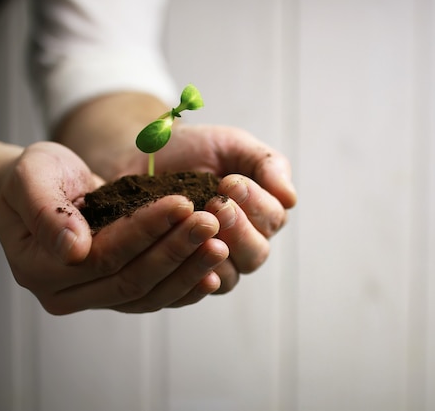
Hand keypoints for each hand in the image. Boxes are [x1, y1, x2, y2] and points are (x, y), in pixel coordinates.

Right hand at [0, 142, 227, 313]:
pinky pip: (156, 298)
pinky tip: (214, 273)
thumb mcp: (31, 178)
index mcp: (41, 269)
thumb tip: (74, 249)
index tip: (183, 203)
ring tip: (220, 244)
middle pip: (132, 279)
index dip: (146, 230)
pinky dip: (186, 288)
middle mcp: (67, 294)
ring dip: (188, 270)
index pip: (105, 255)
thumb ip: (46, 211)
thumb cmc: (32, 178)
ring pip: (149, 295)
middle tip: (212, 222)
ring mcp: (95, 298)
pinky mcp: (118, 294)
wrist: (40, 188)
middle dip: (176, 250)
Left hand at [148, 124, 296, 292]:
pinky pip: (195, 289)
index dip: (256, 203)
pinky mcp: (184, 275)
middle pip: (256, 253)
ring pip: (230, 275)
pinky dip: (195, 276)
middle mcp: (243, 242)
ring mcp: (214, 263)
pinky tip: (187, 257)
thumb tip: (291, 198)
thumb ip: (266, 164)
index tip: (230, 182)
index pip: (273, 218)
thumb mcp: (233, 145)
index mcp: (261, 213)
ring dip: (216, 252)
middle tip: (217, 204)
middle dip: (238, 228)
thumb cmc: (193, 150)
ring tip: (199, 225)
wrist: (143, 156)